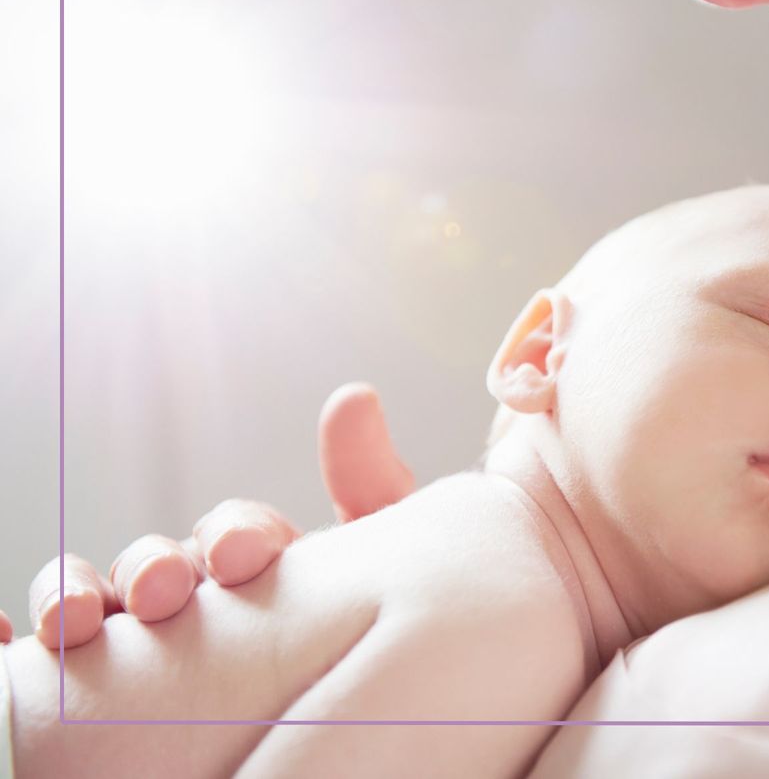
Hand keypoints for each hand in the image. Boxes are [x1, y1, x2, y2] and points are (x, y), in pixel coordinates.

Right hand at [8, 382, 414, 647]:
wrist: (352, 725)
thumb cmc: (360, 639)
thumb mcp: (379, 571)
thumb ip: (372, 492)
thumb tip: (352, 394)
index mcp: (253, 567)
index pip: (233, 533)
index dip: (235, 534)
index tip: (244, 556)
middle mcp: (188, 597)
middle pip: (151, 564)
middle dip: (152, 565)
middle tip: (166, 591)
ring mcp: (137, 641)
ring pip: (84, 600)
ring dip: (73, 596)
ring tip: (78, 623)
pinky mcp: (95, 687)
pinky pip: (35, 660)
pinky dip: (9, 633)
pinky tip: (7, 636)